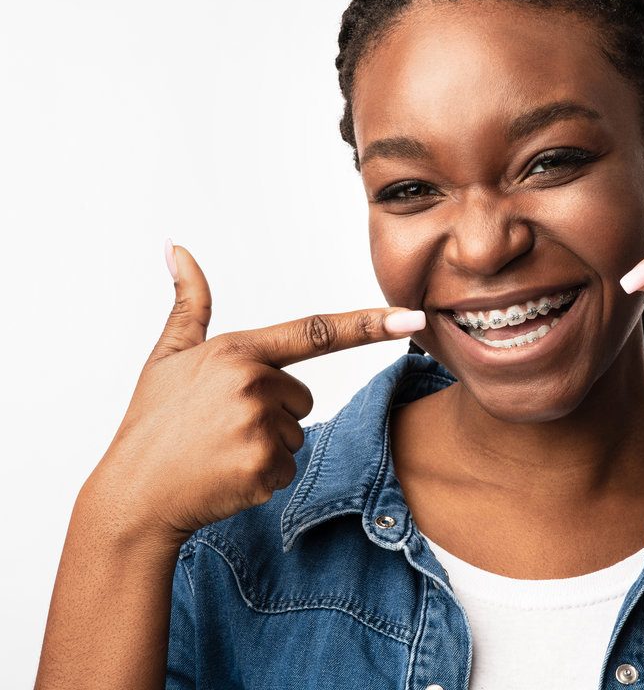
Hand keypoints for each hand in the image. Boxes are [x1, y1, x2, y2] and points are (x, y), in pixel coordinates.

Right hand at [84, 241, 425, 546]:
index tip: (411, 317)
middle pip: (301, 396)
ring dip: (269, 442)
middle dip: (273, 410)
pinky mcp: (266, 468)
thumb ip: (188, 302)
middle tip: (224, 424)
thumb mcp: (168, 355)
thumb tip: (175, 247)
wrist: (134, 496)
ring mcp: (260, 429)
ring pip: (296, 432)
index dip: (368, 323)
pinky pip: (289, 466)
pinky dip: (265, 473)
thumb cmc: (153, 422)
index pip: (316, 332)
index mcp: (236, 352)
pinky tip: (227, 473)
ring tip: (221, 448)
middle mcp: (253, 385)